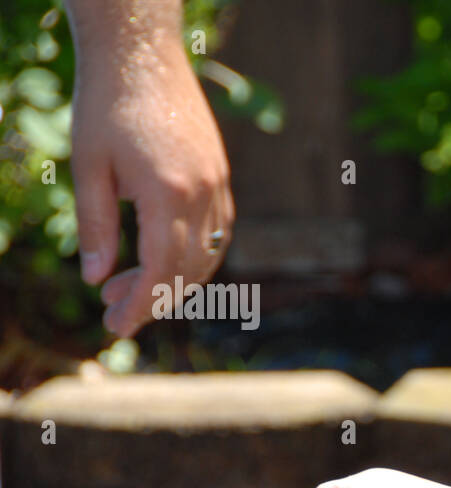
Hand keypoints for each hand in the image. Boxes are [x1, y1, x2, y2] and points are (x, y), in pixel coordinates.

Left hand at [71, 42, 233, 337]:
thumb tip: (95, 280)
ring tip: (132, 286)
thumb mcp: (88, 167)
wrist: (143, 54)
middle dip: (154, 298)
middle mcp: (203, 194)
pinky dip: (194, 257)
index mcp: (168, 193)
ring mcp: (218, 186)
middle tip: (112, 310)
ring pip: (209, 256)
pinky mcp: (221, 177)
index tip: (117, 328)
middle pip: (189, 270)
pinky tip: (162, 258)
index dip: (142, 305)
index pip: (162, 269)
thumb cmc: (106, 105)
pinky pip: (219, 233)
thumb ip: (94, 226)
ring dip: (175, 281)